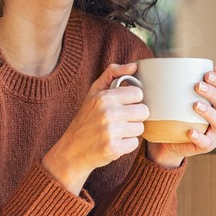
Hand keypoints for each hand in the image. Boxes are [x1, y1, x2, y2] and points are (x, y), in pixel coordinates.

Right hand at [42, 63, 148, 193]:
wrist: (72, 150)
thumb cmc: (86, 118)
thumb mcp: (94, 92)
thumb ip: (113, 74)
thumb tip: (134, 66)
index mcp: (104, 97)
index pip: (138, 93)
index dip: (132, 100)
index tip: (123, 105)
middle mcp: (108, 113)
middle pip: (143, 111)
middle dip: (134, 116)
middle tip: (121, 119)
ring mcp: (111, 132)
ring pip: (140, 128)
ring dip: (131, 131)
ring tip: (116, 131)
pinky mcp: (114, 149)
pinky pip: (135, 143)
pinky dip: (126, 144)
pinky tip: (114, 142)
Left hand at [145, 64, 215, 168]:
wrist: (166, 140)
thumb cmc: (173, 113)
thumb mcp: (175, 95)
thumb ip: (178, 80)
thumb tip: (174, 58)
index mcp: (214, 100)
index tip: (206, 74)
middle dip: (212, 92)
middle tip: (197, 86)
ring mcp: (213, 131)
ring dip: (209, 112)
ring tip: (195, 105)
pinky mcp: (205, 145)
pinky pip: (206, 142)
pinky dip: (200, 137)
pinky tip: (191, 131)